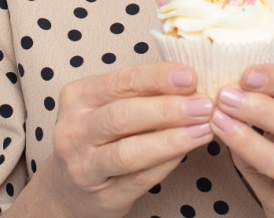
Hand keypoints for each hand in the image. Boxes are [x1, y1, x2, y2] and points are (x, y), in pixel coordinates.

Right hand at [39, 63, 213, 217]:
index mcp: (77, 98)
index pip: (121, 82)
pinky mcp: (102, 197)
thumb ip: (141, 92)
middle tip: (203, 105)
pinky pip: (140, 179)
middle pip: (123, 116)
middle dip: (168, 109)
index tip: (189, 76)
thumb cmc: (98, 136)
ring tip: (203, 129)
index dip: (157, 78)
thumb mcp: (108, 105)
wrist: (70, 187)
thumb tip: (190, 83)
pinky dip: (167, 163)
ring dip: (172, 139)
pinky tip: (187, 151)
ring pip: (130, 152)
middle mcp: (74, 132)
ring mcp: (84, 167)